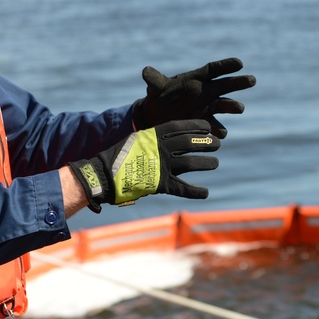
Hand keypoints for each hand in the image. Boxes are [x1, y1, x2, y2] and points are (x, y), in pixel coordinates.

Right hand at [69, 120, 220, 211]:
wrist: (101, 176)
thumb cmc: (117, 158)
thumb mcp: (135, 141)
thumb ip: (153, 139)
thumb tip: (168, 137)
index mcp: (153, 136)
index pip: (180, 127)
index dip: (195, 126)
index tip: (207, 127)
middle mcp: (159, 149)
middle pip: (189, 144)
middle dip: (206, 143)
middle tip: (217, 144)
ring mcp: (160, 167)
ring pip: (191, 163)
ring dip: (206, 163)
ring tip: (215, 162)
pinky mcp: (160, 185)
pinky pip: (182, 188)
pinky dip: (196, 191)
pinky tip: (206, 193)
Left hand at [132, 58, 255, 138]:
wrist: (157, 117)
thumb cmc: (158, 97)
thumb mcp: (156, 88)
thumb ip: (154, 80)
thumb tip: (146, 71)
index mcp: (196, 78)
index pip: (214, 69)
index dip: (226, 66)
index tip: (239, 63)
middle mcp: (206, 91)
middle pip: (225, 85)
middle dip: (238, 82)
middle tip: (251, 80)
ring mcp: (207, 107)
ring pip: (223, 105)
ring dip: (232, 106)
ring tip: (240, 108)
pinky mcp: (205, 121)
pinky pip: (215, 125)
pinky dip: (218, 129)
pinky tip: (221, 134)